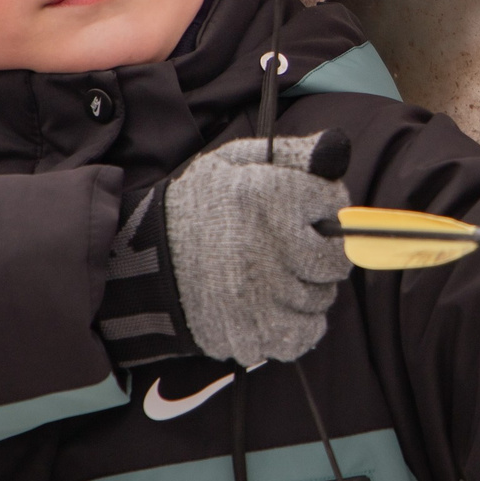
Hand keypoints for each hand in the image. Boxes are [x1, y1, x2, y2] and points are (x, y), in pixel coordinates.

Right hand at [100, 132, 351, 368]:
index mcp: (269, 196)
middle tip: (297, 249)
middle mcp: (272, 246)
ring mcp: (263, 294)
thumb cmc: (196, 206)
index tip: (309, 209)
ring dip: (308, 288)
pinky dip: (299, 325)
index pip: (334, 202)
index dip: (325, 204)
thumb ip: (290, 152)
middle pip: (334, 259)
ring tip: (275, 275)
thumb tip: (337, 146)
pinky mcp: (252, 331)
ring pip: (321, 298)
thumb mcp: (234, 161)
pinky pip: (304, 334)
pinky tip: (276, 307)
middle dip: (322, 252)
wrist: (143, 259)